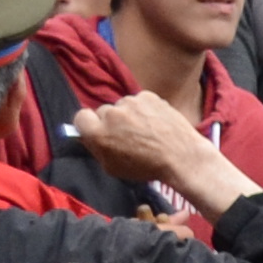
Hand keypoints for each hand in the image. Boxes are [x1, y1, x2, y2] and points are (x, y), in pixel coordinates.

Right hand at [73, 91, 252, 213]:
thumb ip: (96, 147)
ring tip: (145, 130)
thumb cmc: (146, 167)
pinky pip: (140, 101)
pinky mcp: (148, 96)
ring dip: (129, 114)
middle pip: (104, 111)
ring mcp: (131, 102)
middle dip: (111, 121)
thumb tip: (87, 135)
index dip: (88, 124)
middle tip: (126, 134)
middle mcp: (112, 113)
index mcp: (98, 132)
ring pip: (123, 106)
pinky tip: (155, 122)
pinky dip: (145, 109)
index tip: (97, 130)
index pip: (80, 117)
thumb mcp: (112, 166)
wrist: (182, 157)